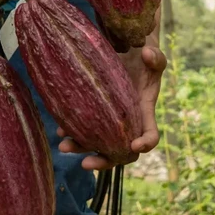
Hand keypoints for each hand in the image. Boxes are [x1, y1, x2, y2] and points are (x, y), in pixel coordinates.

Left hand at [58, 44, 166, 170]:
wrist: (126, 50)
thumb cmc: (142, 55)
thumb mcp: (153, 54)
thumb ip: (155, 56)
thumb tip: (146, 54)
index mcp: (144, 111)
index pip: (150, 134)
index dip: (145, 143)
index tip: (135, 146)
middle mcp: (126, 121)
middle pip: (119, 151)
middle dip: (104, 161)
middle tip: (85, 164)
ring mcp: (109, 119)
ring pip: (96, 142)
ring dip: (80, 148)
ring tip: (63, 146)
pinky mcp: (94, 111)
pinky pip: (83, 127)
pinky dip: (71, 131)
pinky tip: (59, 129)